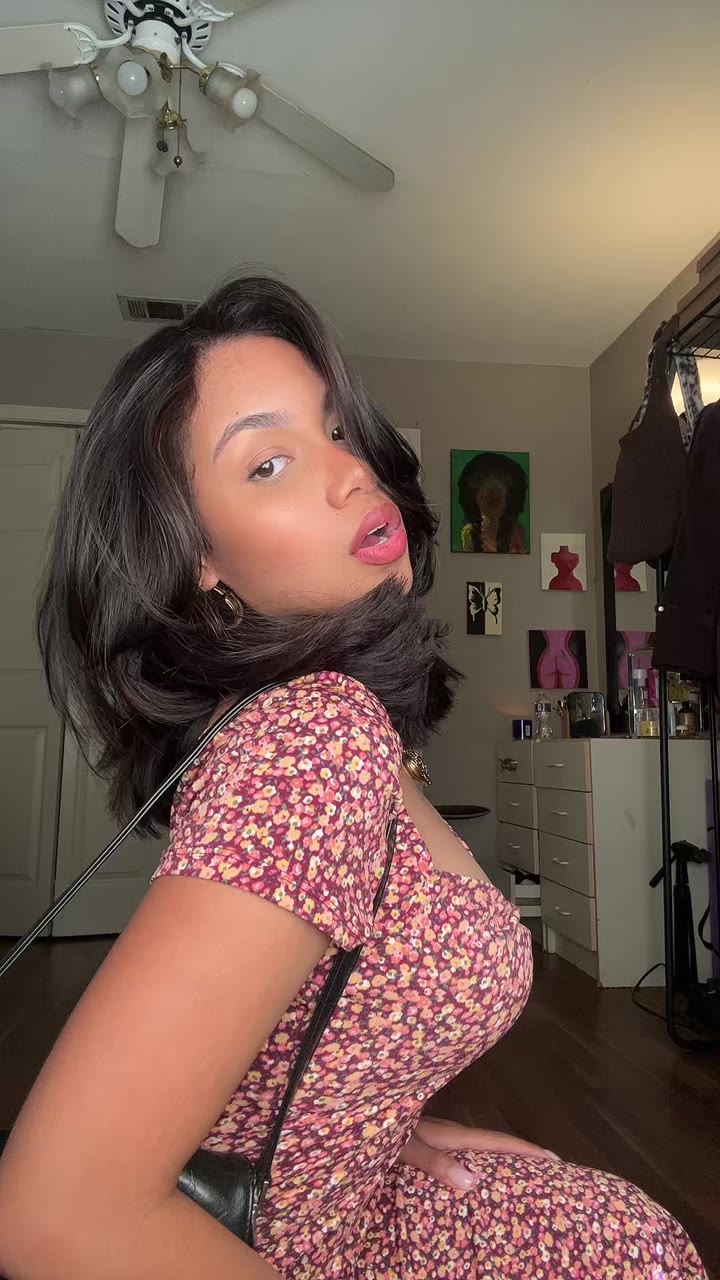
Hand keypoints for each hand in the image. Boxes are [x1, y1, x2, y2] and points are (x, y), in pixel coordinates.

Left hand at [395, 1115, 559, 1190]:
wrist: (357, 1108)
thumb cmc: (380, 1128)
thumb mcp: (405, 1147)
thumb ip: (434, 1160)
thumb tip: (474, 1180)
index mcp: (450, 1134)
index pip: (496, 1141)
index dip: (525, 1149)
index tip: (555, 1158)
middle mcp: (449, 1133)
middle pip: (493, 1142)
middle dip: (521, 1153)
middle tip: (550, 1169)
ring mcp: (439, 1134)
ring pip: (478, 1146)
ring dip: (501, 1157)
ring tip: (523, 1174)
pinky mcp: (428, 1139)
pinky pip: (463, 1151)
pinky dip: (481, 1160)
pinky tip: (480, 1174)